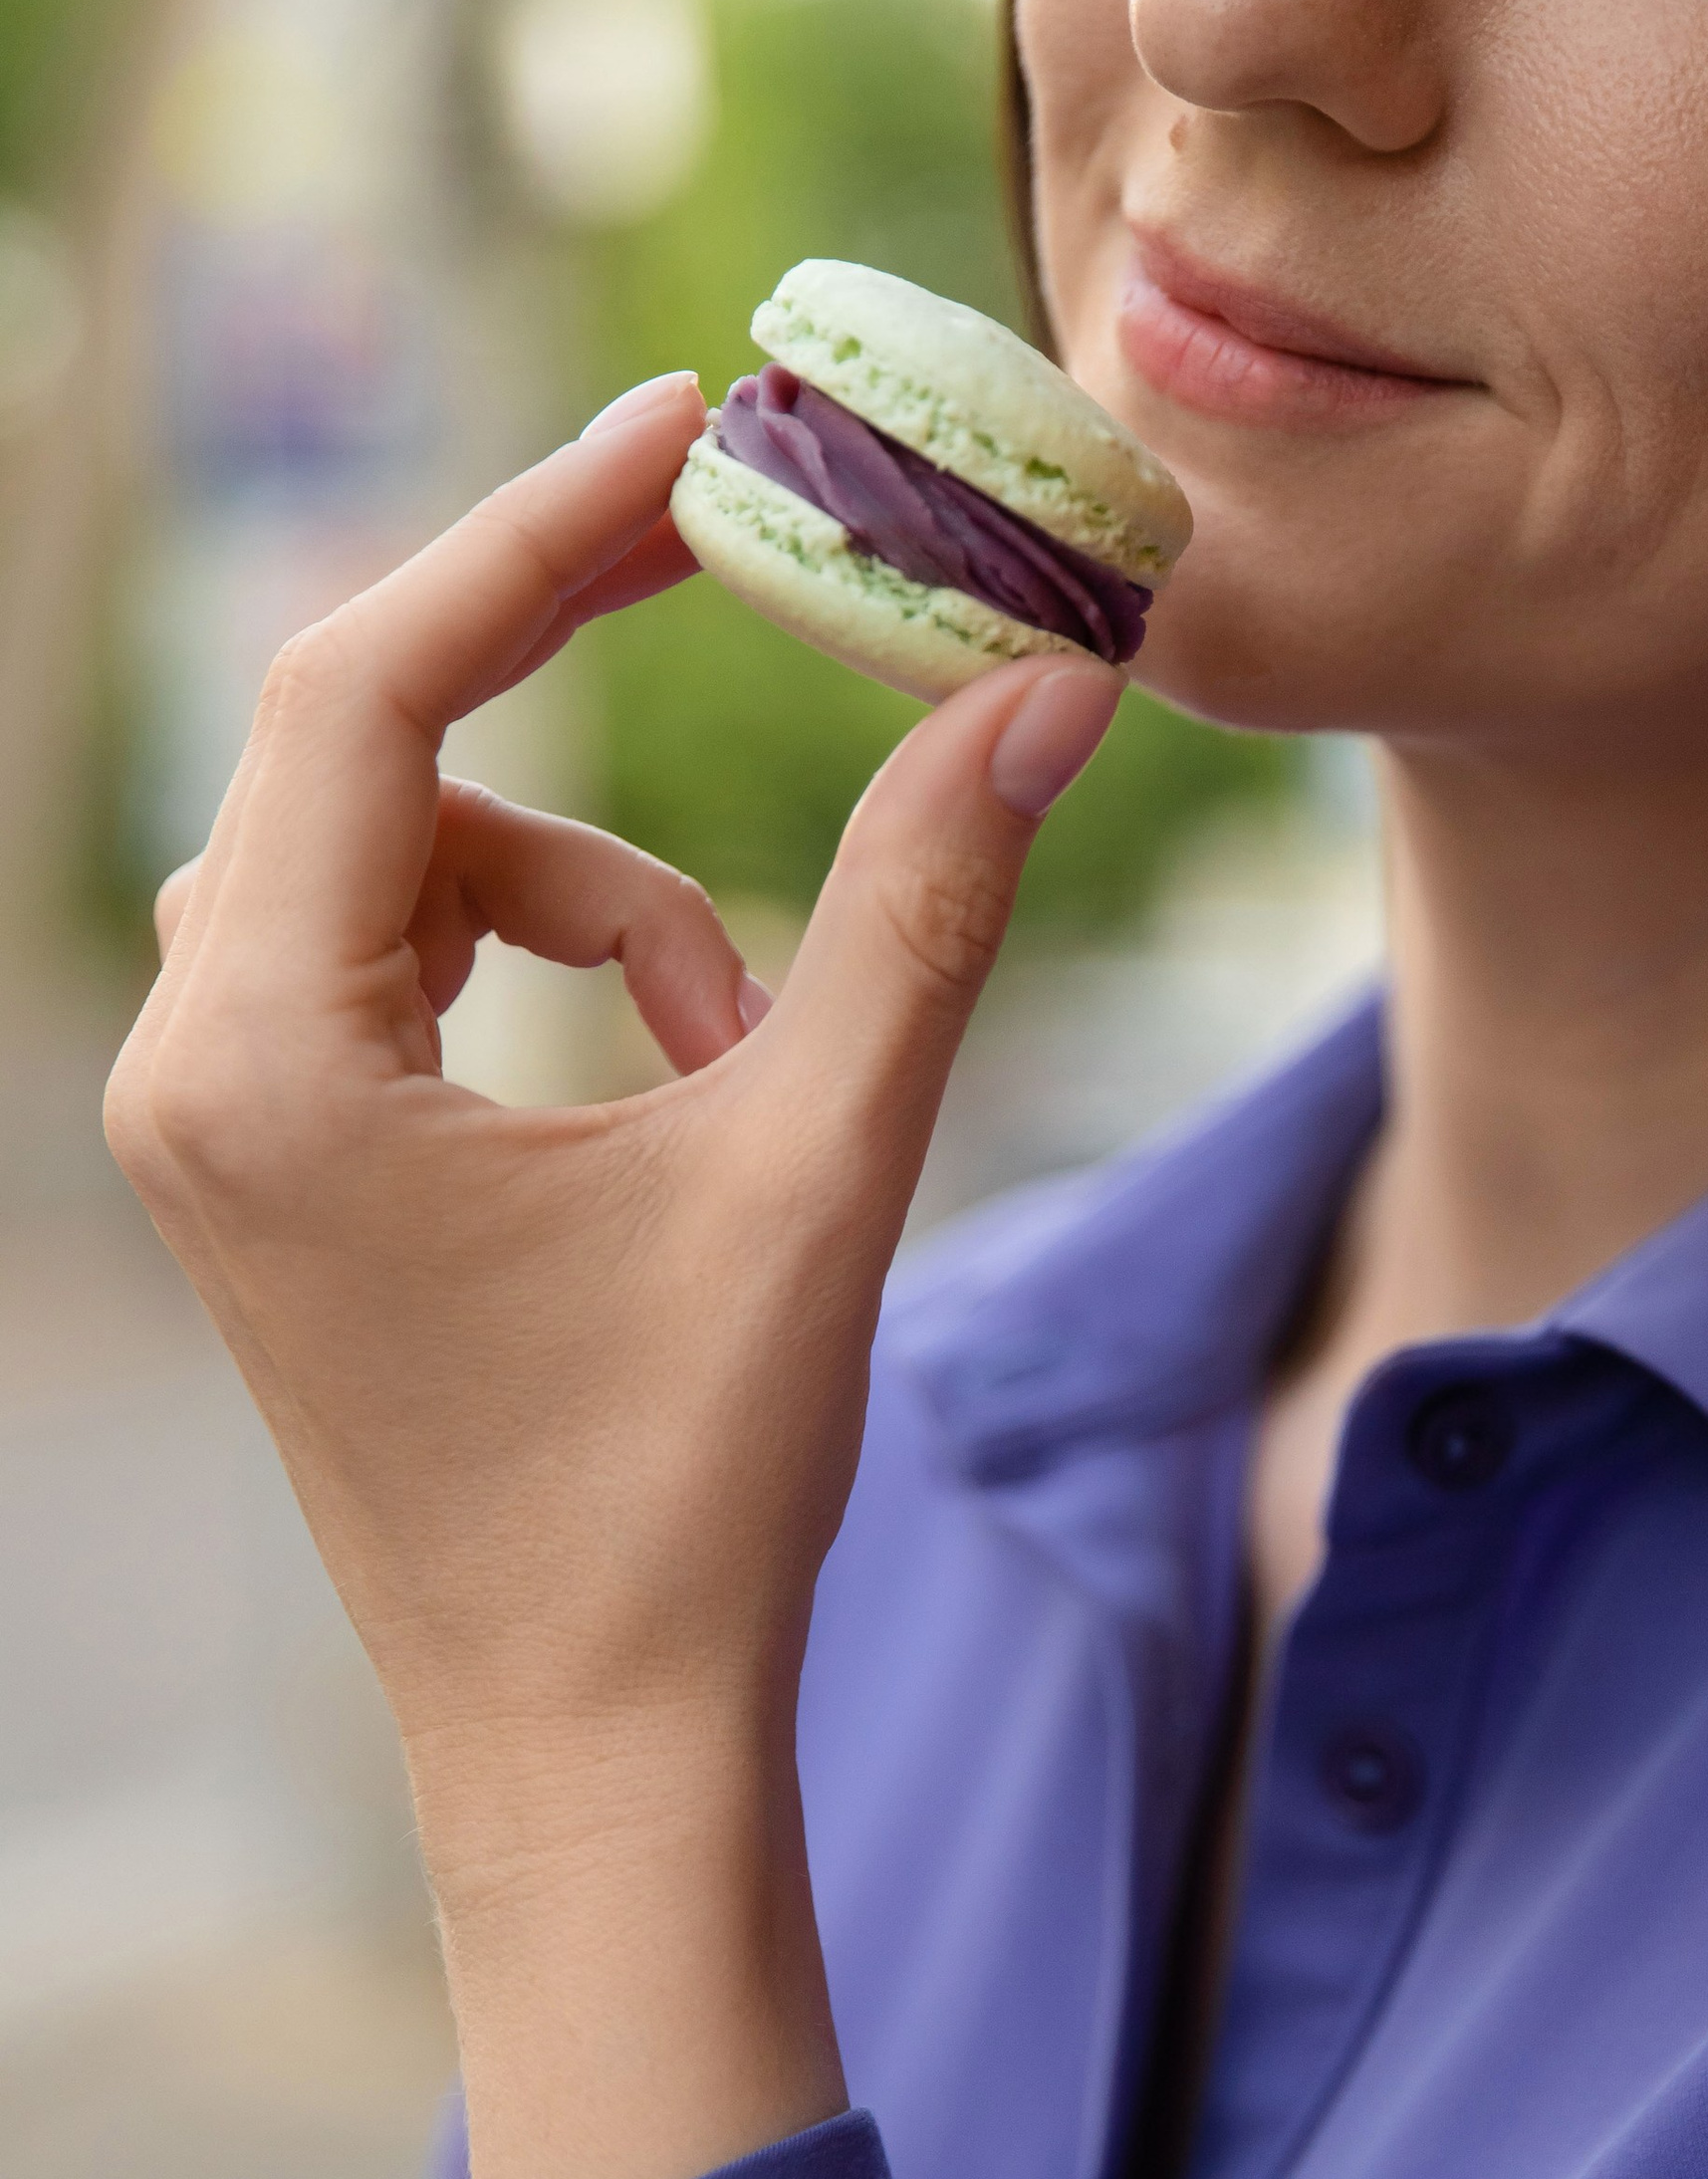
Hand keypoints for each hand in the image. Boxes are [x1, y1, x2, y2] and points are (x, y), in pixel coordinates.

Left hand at [106, 375, 1120, 2178]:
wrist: (593, 1754)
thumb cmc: (681, 1498)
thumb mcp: (819, 1168)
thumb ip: (919, 909)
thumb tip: (1042, 689)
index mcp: (264, 1068)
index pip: (367, 691)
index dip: (532, 530)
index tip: (686, 423)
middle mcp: (193, 1074)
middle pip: (369, 750)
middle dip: (564, 676)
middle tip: (740, 555)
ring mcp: (221, 1128)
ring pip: (397, 857)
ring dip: (587, 889)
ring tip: (738, 1049)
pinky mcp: (279, 1169)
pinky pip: (397, 961)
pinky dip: (549, 973)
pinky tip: (681, 1096)